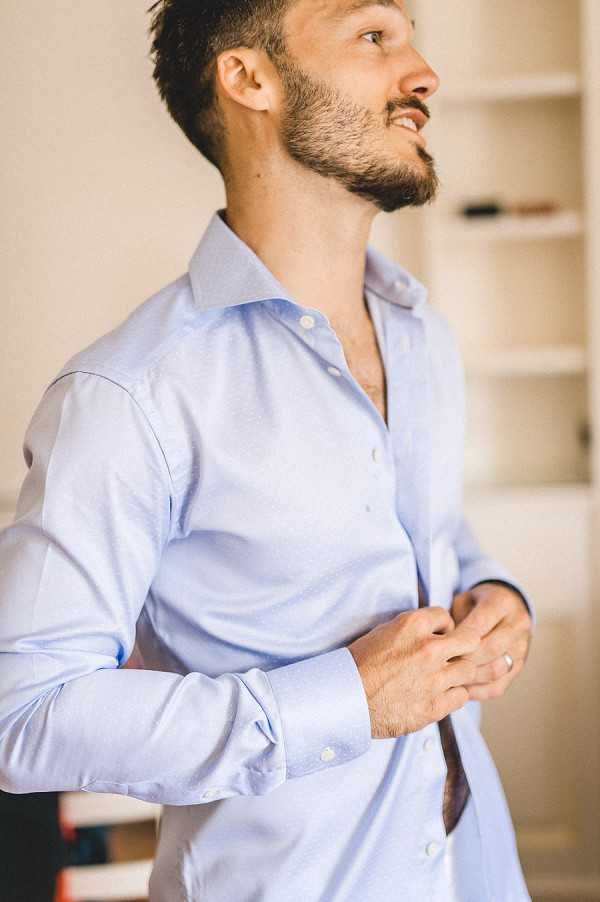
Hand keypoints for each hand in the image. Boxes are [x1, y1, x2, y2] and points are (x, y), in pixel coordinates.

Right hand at [347, 607, 481, 738]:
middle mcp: (428, 649)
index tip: (439, 635)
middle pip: (470, 640)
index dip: (443, 626)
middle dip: (465, 645)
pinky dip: (454, 695)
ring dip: (460, 672)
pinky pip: (461, 696)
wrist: (346, 699)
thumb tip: (430, 631)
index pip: (445, 615)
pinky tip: (441, 694)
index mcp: (413, 625)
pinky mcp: (434, 706)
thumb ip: (411, 630)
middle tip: (455, 653)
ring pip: (470, 670)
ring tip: (446, 676)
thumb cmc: (359, 664)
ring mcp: (434, 679)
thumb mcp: (383, 632)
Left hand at [450, 582, 532, 701]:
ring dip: (469, 677)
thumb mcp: (464, 600)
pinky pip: (497, 686)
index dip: (458, 638)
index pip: (480, 624)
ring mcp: (522, 648)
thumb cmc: (476, 605)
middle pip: (490, 649)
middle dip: (463, 658)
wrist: (506, 607)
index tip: (438, 646)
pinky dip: (476, 691)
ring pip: (495, 670)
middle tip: (440, 664)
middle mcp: (518, 625)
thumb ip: (455, 617)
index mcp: (502, 603)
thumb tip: (440, 642)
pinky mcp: (518, 668)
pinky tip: (458, 688)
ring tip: (447, 678)